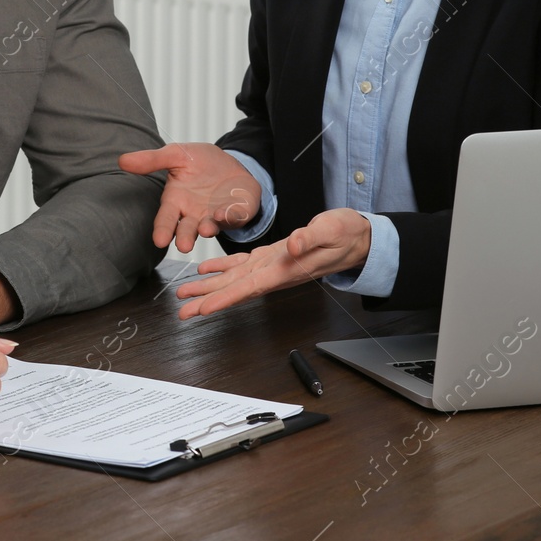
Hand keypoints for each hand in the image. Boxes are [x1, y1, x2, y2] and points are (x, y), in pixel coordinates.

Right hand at [120, 142, 262, 252]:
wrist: (229, 162)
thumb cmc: (198, 163)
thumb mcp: (175, 155)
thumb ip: (151, 160)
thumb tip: (122, 160)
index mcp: (177, 202)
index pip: (166, 218)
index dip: (163, 229)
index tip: (159, 241)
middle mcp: (194, 214)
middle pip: (187, 229)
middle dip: (185, 237)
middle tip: (183, 246)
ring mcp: (215, 215)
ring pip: (211, 226)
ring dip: (208, 228)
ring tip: (205, 229)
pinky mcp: (237, 212)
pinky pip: (235, 216)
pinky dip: (231, 216)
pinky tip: (226, 213)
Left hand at [175, 209, 372, 319]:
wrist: (358, 238)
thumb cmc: (346, 234)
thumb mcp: (331, 230)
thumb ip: (310, 238)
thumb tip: (291, 245)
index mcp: (286, 269)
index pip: (249, 288)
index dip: (225, 299)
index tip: (203, 310)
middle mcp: (275, 272)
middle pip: (235, 289)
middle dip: (208, 300)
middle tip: (182, 311)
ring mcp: (273, 265)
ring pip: (234, 279)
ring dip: (209, 286)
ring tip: (185, 293)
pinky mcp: (272, 255)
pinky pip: (242, 265)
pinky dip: (222, 267)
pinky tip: (206, 269)